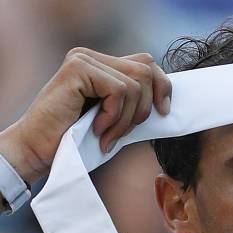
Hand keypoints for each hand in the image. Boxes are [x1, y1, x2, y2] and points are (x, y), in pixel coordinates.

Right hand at [0, 47, 171, 183]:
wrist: (39, 151)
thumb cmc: (77, 140)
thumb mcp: (115, 118)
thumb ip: (134, 103)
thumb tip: (168, 100)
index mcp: (102, 65)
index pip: (147, 64)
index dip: (162, 87)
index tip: (164, 112)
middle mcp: (92, 56)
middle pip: (146, 70)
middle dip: (145, 107)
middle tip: (126, 131)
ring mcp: (83, 59)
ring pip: (135, 85)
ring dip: (127, 119)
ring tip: (108, 135)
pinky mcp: (78, 69)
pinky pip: (119, 92)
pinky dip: (114, 117)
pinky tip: (97, 129)